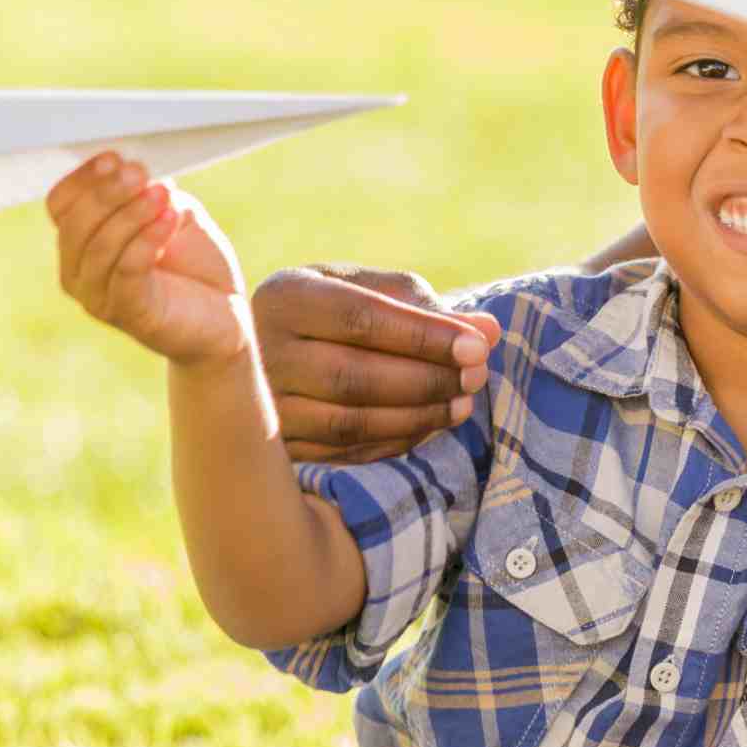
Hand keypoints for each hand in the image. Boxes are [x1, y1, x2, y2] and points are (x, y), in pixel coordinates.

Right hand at [47, 153, 248, 366]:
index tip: (114, 157)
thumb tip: (134, 171)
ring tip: (163, 193)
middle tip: (139, 172)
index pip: (61, 205)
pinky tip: (169, 220)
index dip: (83, 179)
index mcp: (81, 242)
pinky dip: (147, 240)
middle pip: (75, 225)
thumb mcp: (172, 212)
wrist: (224, 314)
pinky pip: (128, 272)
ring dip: (132, 214)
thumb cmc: (194, 263)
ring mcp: (99, 297)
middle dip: (107, 193)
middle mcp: (78, 272)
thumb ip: (150, 192)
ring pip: (100, 248)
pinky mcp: (130, 314)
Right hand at [252, 265, 502, 462]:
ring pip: (348, 422)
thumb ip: (429, 309)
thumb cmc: (339, 311)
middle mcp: (258, 352)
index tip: (478, 347)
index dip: (423, 336)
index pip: (360, 318)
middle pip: (353, 375)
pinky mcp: (275, 448)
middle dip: (426, 380)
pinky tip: (429, 427)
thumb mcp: (375, 293)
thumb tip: (488, 330)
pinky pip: (343, 453)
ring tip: (462, 404)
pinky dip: (394, 443)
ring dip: (417, 417)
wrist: (278, 352)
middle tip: (477, 378)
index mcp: (285, 296)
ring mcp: (261, 407)